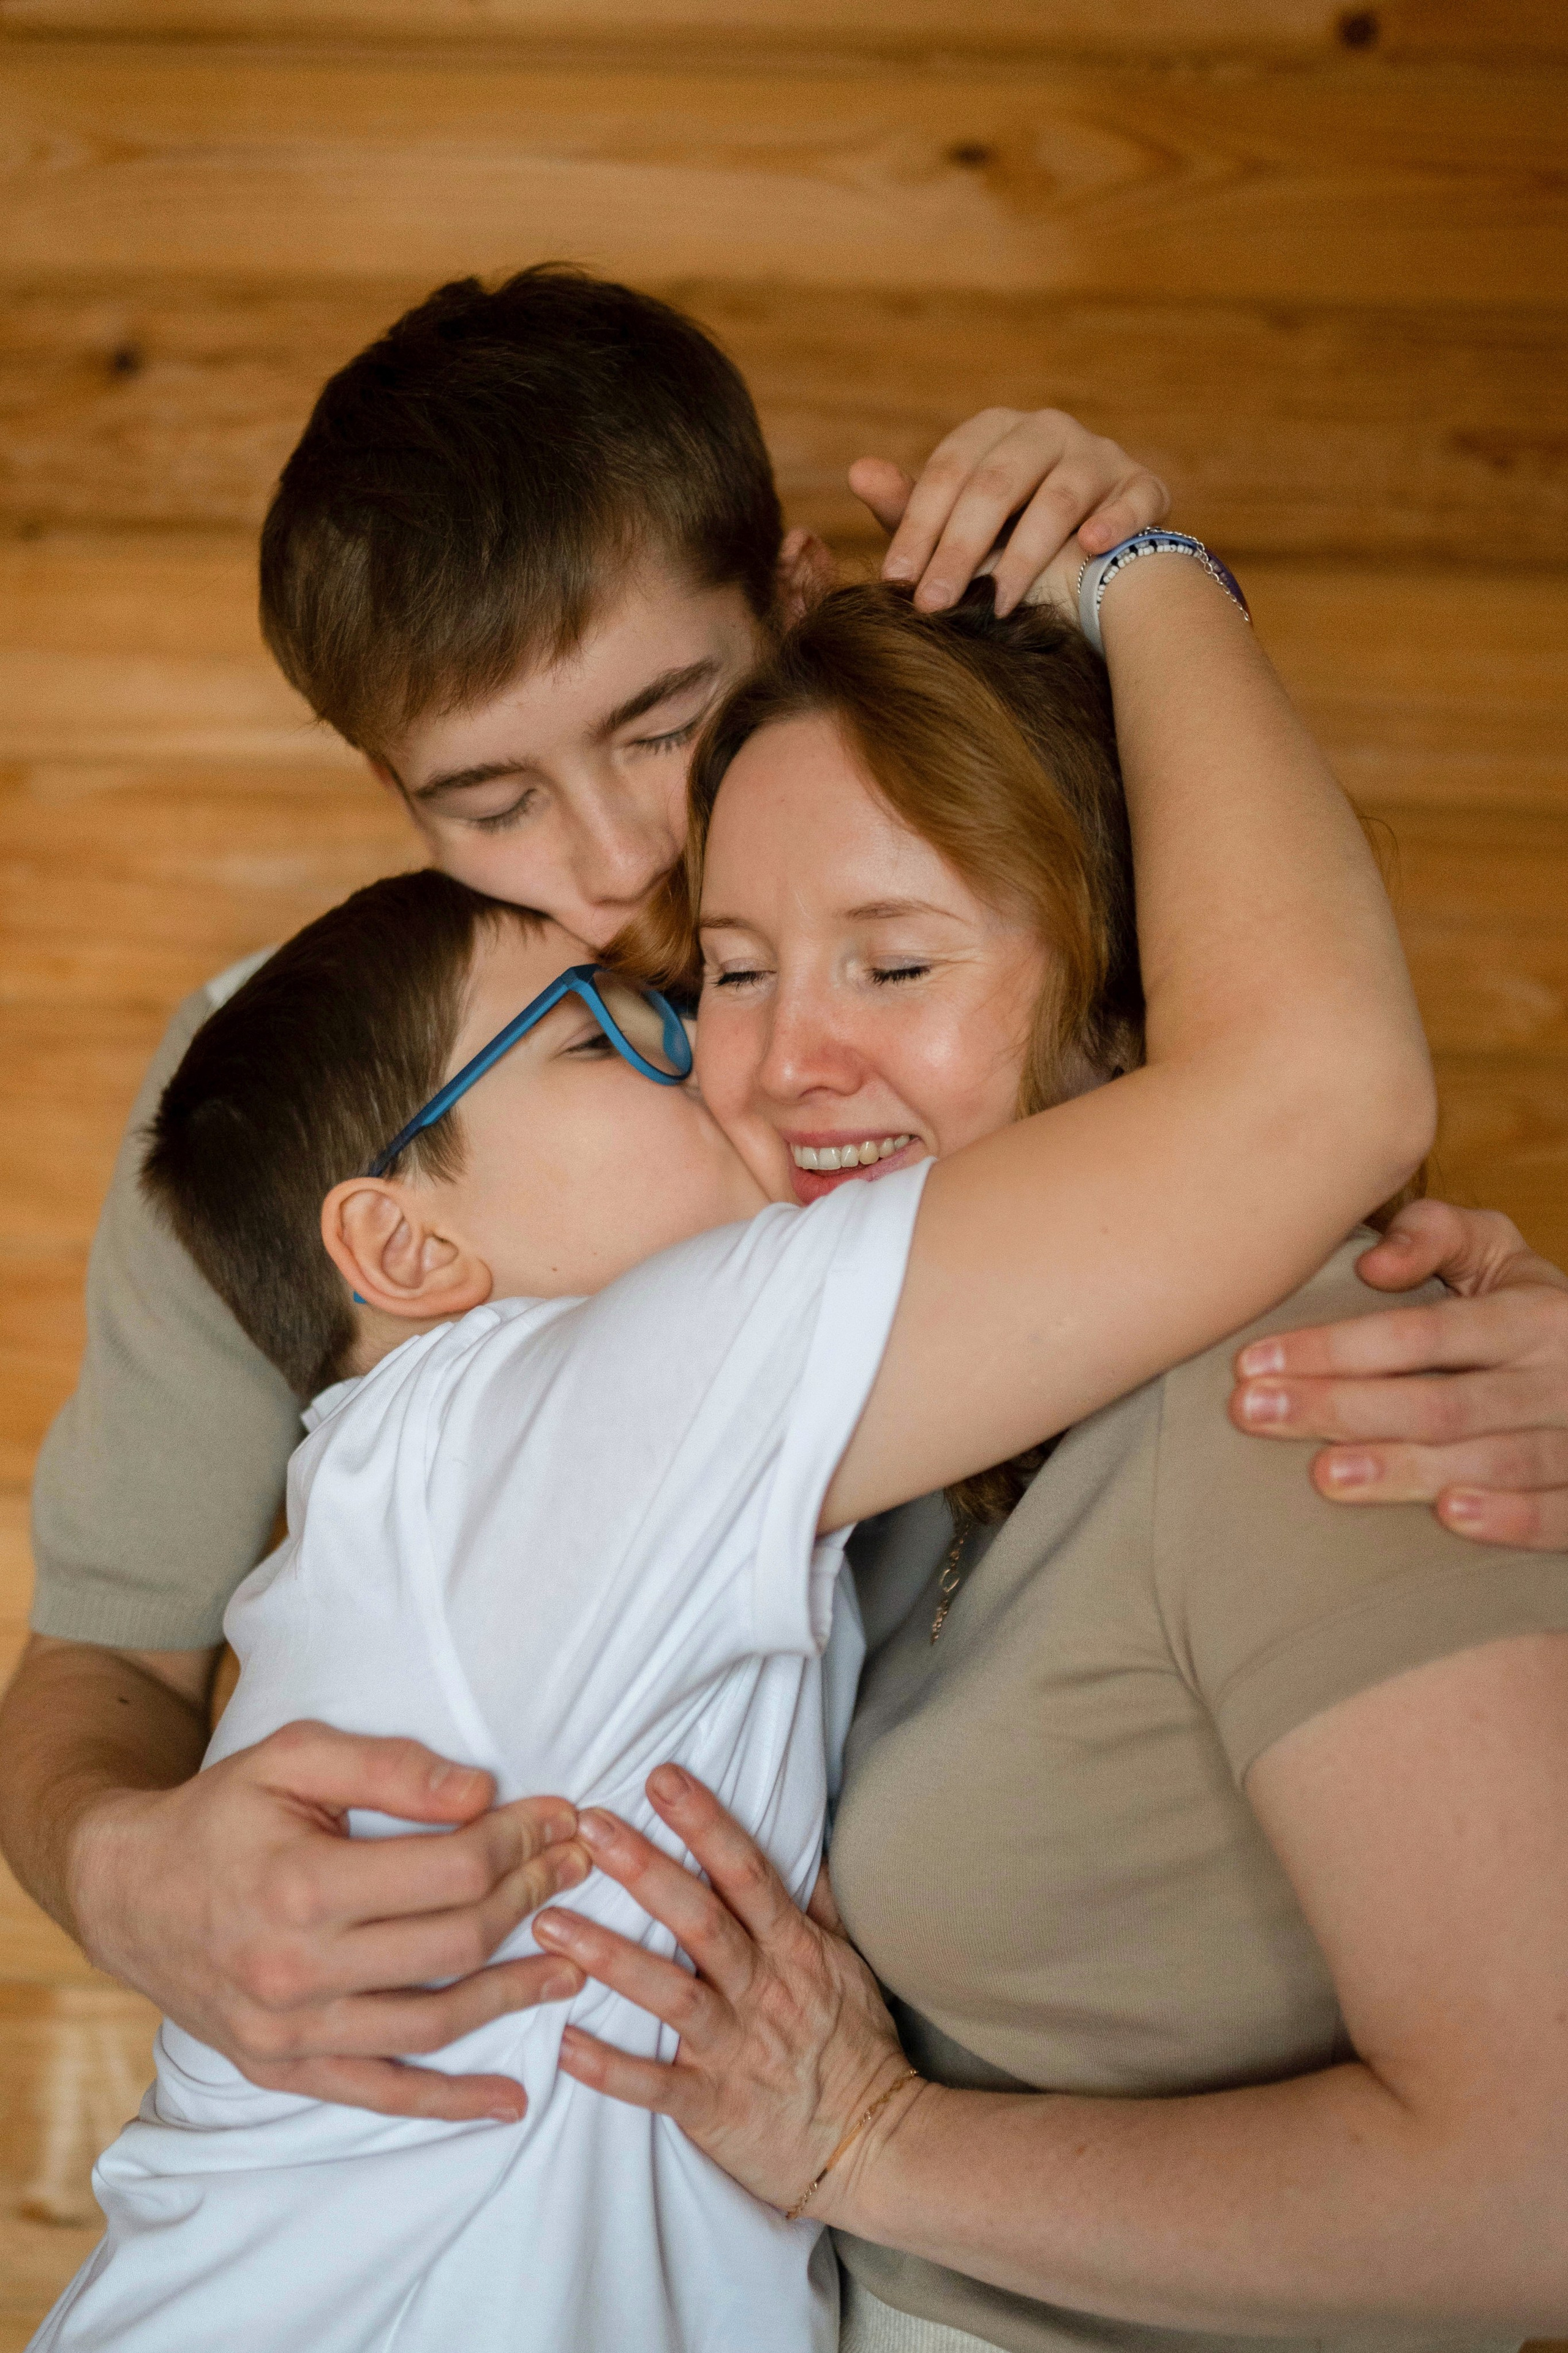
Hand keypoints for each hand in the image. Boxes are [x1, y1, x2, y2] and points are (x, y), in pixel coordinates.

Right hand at [71, 1718, 589, 2119]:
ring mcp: (290, 2030)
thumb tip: (479, 1791)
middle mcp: (297, 1969)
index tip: (562, 1816)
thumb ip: (388, 1768)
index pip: (452, 1869)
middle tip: (576, 1869)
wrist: (126, 1891)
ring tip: (573, 1966)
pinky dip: (448, 2103)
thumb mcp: (293, 1757)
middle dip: (531, 1900)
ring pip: (433, 2023)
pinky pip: (380, 2092)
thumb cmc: (220, 1813)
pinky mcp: (283, 2068)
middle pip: (455, 1942)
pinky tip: (508, 2100)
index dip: (521, 1840)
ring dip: (514, 1995)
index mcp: (302, 1885)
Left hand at [537, 1765, 916, 2219]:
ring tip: (549, 1924)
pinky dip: (611, 2069)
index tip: (661, 1779)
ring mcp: (735, 2048)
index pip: (745, 1872)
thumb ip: (814, 1900)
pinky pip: (656, 2087)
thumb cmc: (855, 2042)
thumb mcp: (846, 1961)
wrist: (876, 2143)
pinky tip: (564, 2044)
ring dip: (608, 1958)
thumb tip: (802, 1836)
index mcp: (792, 1948)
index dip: (704, 1823)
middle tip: (589, 1827)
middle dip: (644, 1870)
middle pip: (700, 1920)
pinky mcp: (713, 2107)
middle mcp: (762, 1989)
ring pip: (670, 1995)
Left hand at [849, 408, 1168, 619]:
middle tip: (934, 603)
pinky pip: (1133, 499)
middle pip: (998, 482)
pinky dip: (1113, 522)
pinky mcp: (1143, 486)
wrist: (1097, 563)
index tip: (895, 581)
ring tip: (1002, 603)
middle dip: (961, 548)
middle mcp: (1048, 431)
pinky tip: (1089, 548)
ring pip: (1061, 496)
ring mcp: (1100, 456)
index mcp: (997, 431)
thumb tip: (858, 473)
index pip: (950, 469)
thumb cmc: (1013, 541)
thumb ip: (912, 506)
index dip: (919, 525)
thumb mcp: (957, 526)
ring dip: (1027, 554)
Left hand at [1229, 1200, 1567, 1549]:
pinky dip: (1511, 1518)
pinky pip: (1560, 1513)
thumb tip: (1375, 1265)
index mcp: (1530, 1313)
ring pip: (1494, 1460)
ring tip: (1327, 1476)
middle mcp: (1559, 1374)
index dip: (1335, 1349)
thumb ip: (1435, 1234)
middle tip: (1255, 1414)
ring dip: (1407, 1470)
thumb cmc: (1523, 1308)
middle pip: (1442, 1401)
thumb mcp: (1495, 1252)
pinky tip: (1448, 1517)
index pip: (1421, 1333)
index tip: (1253, 1362)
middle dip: (1342, 1409)